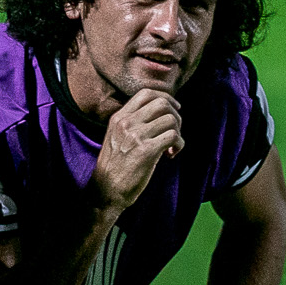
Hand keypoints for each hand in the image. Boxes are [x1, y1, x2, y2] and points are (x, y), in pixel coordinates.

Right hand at [87, 90, 183, 217]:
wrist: (106, 191)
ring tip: (172, 147)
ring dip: (178, 132)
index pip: (145, 94)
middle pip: (161, 103)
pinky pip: (173, 137)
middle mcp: (126, 123)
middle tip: (175, 131)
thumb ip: (132, 124)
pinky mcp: (146, 151)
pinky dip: (179, 145)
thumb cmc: (115, 167)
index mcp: (119, 118)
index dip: (165, 98)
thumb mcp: (116, 138)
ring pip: (170, 119)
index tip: (174, 109)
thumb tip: (160, 115)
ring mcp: (136, 136)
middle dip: (175, 115)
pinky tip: (171, 155)